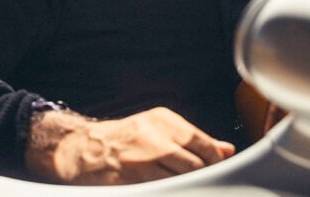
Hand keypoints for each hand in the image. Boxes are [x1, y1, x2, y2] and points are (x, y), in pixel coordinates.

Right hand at [25, 106, 234, 185]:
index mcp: (163, 119)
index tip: (218, 170)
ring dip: (187, 186)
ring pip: (181, 180)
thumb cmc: (126, 140)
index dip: (213, 161)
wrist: (82, 149)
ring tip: (185, 187)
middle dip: (203, 176)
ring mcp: (141, 159)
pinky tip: (169, 190)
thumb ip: (193, 141)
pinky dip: (171, 191)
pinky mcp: (131, 180)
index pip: (201, 142)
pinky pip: (163, 189)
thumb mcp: (158, 130)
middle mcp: (153, 135)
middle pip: (195, 163)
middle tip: (202, 183)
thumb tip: (227, 150)